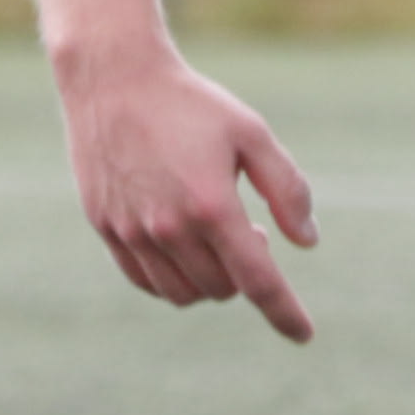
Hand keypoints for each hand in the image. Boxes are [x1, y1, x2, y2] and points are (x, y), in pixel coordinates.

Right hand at [54, 36, 320, 343]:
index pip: (257, 280)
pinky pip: (146, 281)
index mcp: (212, 205)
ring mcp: (132, 232)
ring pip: (184, 293)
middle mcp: (170, 228)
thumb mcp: (252, 132)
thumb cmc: (191, 103)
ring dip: (210, 280)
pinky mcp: (106, 228)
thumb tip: (307, 242)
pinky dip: (172, 279)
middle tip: (252, 230)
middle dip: (245, 271)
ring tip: (217, 235)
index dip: (284, 312)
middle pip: (222, 288)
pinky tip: (183, 246)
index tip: (303, 334)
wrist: (114, 80)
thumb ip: (287, 188)